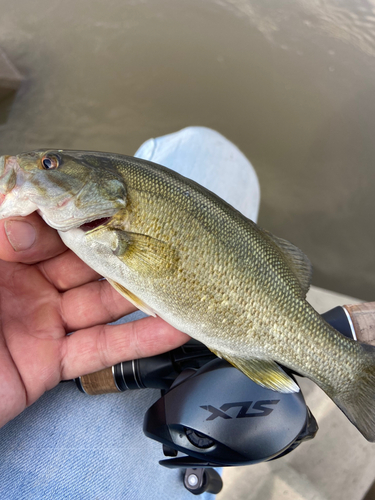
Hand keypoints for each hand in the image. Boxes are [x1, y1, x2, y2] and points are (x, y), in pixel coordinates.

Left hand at [0, 214, 188, 427]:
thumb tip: (37, 220)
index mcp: (1, 252)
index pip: (53, 225)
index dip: (86, 213)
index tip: (123, 201)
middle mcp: (27, 283)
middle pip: (85, 262)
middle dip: (124, 250)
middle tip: (166, 239)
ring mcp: (43, 322)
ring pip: (101, 304)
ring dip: (142, 295)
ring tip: (181, 279)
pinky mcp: (51, 363)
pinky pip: (99, 349)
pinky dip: (138, 341)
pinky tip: (173, 328)